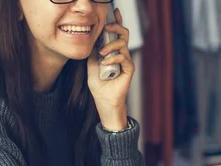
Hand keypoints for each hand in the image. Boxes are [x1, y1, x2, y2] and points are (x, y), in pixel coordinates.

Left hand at [87, 8, 133, 129]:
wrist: (104, 100)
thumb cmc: (98, 84)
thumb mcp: (91, 64)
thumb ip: (93, 51)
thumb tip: (93, 38)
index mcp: (113, 51)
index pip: (116, 33)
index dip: (117, 21)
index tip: (115, 11)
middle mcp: (121, 54)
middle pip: (123, 34)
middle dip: (116, 26)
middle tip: (106, 26)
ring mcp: (126, 61)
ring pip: (122, 43)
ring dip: (111, 45)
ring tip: (102, 53)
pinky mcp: (129, 69)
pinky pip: (123, 57)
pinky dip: (113, 58)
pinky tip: (106, 63)